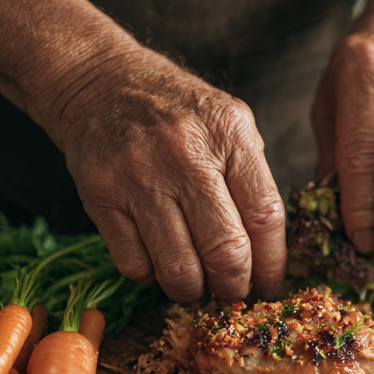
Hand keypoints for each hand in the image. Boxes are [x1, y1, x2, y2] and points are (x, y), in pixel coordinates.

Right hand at [54, 48, 286, 301]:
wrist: (101, 83)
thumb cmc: (179, 113)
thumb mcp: (231, 126)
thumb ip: (253, 181)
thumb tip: (271, 255)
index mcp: (229, 134)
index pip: (265, 217)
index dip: (272, 263)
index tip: (270, 283)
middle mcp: (185, 154)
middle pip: (225, 250)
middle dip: (235, 286)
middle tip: (234, 291)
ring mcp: (139, 176)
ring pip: (179, 268)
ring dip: (194, 291)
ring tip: (199, 285)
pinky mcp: (101, 196)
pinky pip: (135, 264)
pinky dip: (153, 279)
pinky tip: (161, 266)